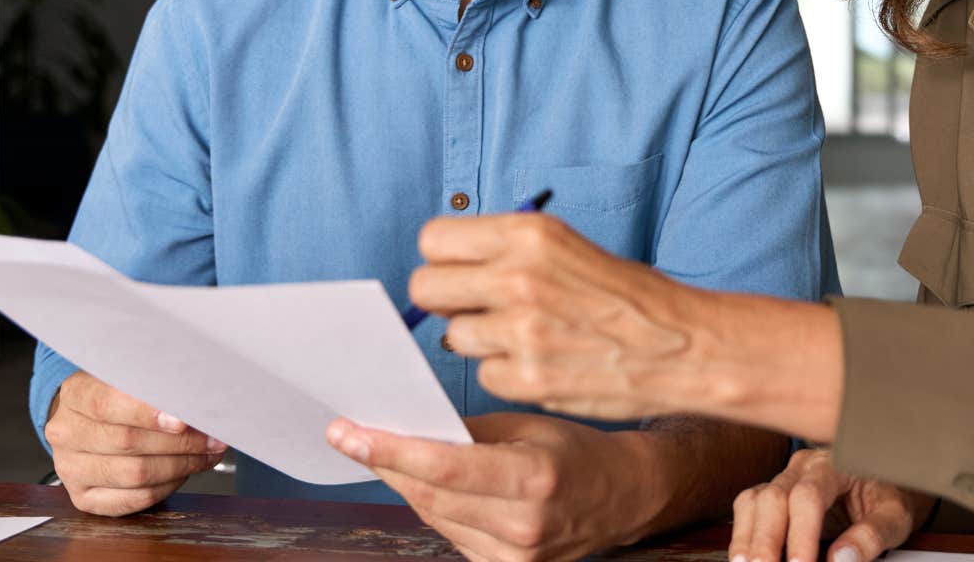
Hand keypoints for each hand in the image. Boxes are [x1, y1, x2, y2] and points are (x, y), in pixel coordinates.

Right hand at [43, 371, 224, 515]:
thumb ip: (156, 385)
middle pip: (128, 442)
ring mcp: (70, 469)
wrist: (87, 420)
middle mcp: (66, 433)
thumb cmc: (119, 395)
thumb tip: (196, 401)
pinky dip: (167, 487)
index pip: (106, 404)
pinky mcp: (83, 498)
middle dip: (180, 441)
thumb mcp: (131, 376)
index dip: (147, 413)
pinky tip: (184, 472)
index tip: (182, 419)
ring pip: (134, 474)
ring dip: (181, 465)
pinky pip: (133, 499)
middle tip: (213, 437)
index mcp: (75, 394)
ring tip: (206, 454)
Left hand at [326, 412, 660, 561]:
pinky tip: (426, 484)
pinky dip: (434, 507)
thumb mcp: (529, 425)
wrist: (624, 496)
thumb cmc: (577, 451)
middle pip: (430, 495)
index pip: (444, 467)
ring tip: (385, 455)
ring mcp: (516, 556)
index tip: (349, 433)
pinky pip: (452, 535)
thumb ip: (470, 432)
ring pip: (435, 518)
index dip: (391, 451)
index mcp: (533, 478)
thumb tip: (410, 427)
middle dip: (386, 464)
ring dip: (406, 485)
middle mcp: (524, 525)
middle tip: (351, 436)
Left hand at [409, 213, 709, 421]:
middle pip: (426, 288)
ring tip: (525, 337)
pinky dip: (506, 373)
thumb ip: (506, 251)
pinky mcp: (527, 377)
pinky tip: (542, 363)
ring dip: (481, 340)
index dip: (446, 259)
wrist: (682, 344)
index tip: (463, 272)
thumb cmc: (626, 295)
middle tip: (479, 308)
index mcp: (528, 234)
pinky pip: (483, 375)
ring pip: (453, 336)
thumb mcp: (566, 246)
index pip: (433, 239)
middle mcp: (518, 277)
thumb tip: (449, 268)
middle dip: (447, 300)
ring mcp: (521, 330)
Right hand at [729, 448, 931, 561]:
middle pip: (773, 498)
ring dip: (747, 539)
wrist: (882, 484)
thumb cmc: (887, 497)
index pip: (808, 496)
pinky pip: (748, 509)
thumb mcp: (894, 516)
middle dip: (766, 540)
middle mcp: (803, 467)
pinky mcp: (773, 495)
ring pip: (753, 501)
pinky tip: (746, 557)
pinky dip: (744, 536)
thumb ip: (872, 535)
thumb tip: (841, 558)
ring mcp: (784, 479)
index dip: (801, 534)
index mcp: (834, 464)